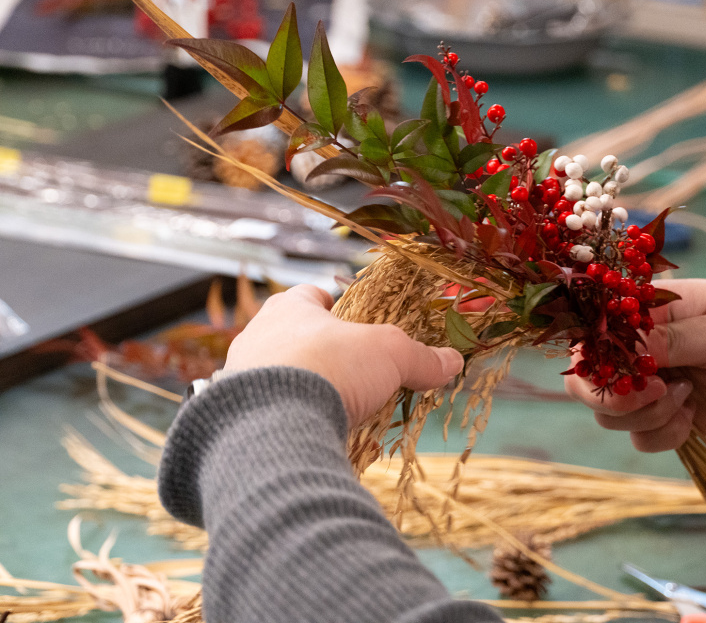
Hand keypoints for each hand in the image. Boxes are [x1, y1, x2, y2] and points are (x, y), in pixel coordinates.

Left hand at [223, 284, 463, 428]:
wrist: (272, 425)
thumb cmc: (329, 367)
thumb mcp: (390, 356)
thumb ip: (420, 358)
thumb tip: (452, 362)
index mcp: (289, 308)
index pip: (309, 295)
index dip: (331, 304)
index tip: (348, 317)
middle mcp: (258, 336)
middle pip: (291, 335)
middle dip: (319, 350)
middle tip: (348, 368)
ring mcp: (240, 376)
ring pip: (275, 373)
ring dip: (299, 385)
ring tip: (330, 405)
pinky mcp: (235, 415)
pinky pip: (264, 411)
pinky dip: (285, 417)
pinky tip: (307, 430)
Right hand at [566, 279, 705, 451]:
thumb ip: (678, 338)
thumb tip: (633, 348)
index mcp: (642, 313)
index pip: (593, 332)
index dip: (597, 357)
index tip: (635, 369)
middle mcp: (633, 349)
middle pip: (586, 381)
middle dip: (616, 397)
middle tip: (658, 392)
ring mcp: (643, 384)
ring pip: (608, 415)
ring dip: (648, 416)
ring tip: (687, 398)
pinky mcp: (659, 416)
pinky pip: (638, 438)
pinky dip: (664, 435)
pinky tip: (692, 417)